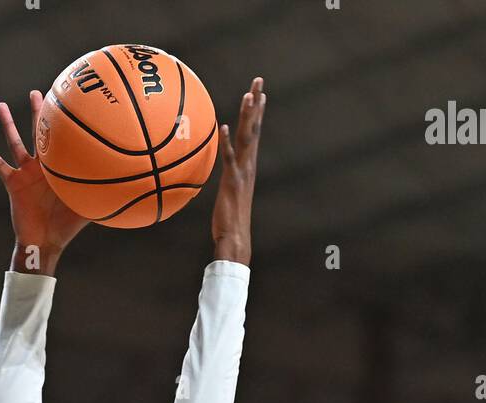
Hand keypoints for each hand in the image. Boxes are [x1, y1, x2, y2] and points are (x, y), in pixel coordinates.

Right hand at [0, 91, 89, 274]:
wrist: (45, 243)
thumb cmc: (66, 228)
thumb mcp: (86, 206)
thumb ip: (102, 193)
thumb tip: (129, 186)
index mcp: (59, 170)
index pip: (63, 141)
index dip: (64, 125)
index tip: (69, 102)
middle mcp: (42, 168)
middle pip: (39, 134)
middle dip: (39, 114)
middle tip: (39, 92)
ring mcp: (25, 174)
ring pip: (15, 143)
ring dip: (8, 124)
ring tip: (1, 105)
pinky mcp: (12, 183)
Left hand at [211, 76, 265, 265]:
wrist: (235, 239)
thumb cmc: (230, 220)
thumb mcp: (229, 194)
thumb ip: (228, 179)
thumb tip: (225, 173)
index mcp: (248, 166)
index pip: (254, 134)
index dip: (257, 113)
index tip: (260, 92)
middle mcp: (249, 166)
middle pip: (254, 128)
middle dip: (257, 103)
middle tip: (259, 80)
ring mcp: (242, 173)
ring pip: (247, 139)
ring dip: (248, 116)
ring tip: (249, 94)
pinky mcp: (232, 182)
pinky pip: (229, 157)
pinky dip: (227, 141)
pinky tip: (225, 125)